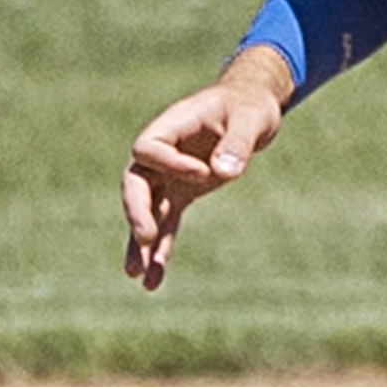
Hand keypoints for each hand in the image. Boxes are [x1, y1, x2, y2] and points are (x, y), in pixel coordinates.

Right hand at [121, 58, 290, 289]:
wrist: (250, 107)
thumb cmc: (249, 106)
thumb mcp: (250, 118)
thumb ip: (237, 143)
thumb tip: (224, 173)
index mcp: (170, 126)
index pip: (148, 149)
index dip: (170, 164)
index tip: (205, 173)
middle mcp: (162, 153)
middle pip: (135, 184)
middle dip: (137, 212)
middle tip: (145, 237)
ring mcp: (169, 175)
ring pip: (147, 212)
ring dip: (142, 244)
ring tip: (138, 276)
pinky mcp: (182, 193)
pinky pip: (166, 223)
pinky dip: (161, 250)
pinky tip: (153, 280)